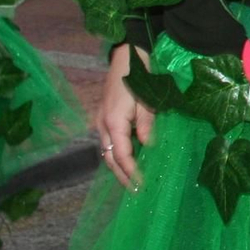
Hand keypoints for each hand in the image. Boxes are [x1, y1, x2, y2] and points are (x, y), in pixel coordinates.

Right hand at [97, 43, 156, 191]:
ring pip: (107, 152)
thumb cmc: (139, 79)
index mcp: (113, 123)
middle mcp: (103, 126)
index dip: (131, 172)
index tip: (141, 185)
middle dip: (121, 176)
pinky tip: (128, 161)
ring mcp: (101, 122)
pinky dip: (117, 155)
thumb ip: (147, 125)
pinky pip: (109, 143)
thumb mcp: (147, 102)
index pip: (121, 155)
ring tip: (131, 181)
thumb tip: (148, 147)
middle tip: (134, 191)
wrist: (126, 58)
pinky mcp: (104, 119)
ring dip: (118, 167)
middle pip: (110, 158)